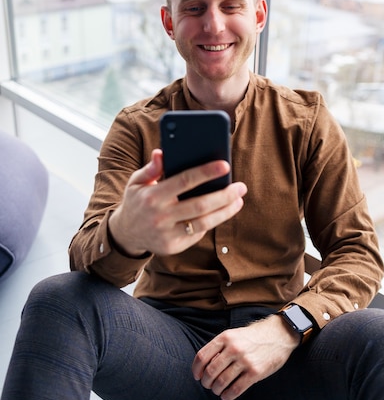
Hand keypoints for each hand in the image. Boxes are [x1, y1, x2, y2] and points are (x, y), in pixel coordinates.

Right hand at [109, 149, 246, 256]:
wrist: (125, 234)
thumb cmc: (137, 201)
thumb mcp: (137, 181)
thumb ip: (151, 168)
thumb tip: (162, 152)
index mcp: (152, 196)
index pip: (184, 181)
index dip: (206, 172)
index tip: (225, 165)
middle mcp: (160, 216)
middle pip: (200, 205)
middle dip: (224, 195)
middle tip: (241, 187)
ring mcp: (167, 234)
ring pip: (204, 223)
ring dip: (225, 212)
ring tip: (238, 201)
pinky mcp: (173, 247)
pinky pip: (197, 234)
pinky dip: (211, 222)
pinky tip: (222, 212)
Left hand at [192, 314, 299, 399]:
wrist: (278, 334)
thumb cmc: (253, 336)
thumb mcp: (234, 334)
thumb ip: (220, 347)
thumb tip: (204, 366)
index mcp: (225, 337)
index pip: (202, 356)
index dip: (196, 369)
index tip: (197, 377)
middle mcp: (233, 348)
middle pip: (210, 371)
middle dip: (206, 382)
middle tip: (208, 385)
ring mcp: (245, 360)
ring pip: (222, 382)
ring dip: (216, 390)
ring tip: (217, 391)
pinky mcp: (255, 372)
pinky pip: (236, 389)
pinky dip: (228, 396)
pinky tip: (226, 396)